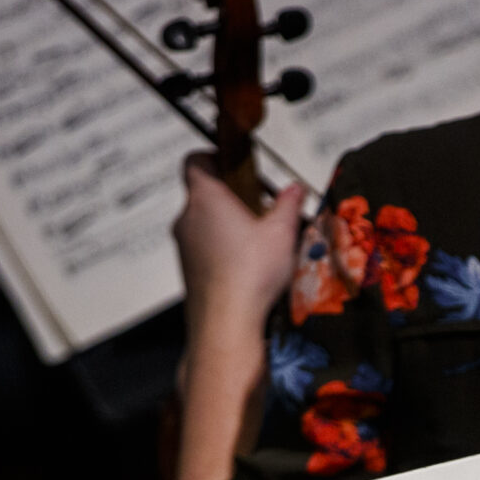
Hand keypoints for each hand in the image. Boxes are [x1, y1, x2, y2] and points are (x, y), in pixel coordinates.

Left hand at [173, 154, 306, 340]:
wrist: (225, 322)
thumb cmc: (251, 273)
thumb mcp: (282, 232)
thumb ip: (288, 204)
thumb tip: (295, 187)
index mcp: (206, 198)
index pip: (196, 160)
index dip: (214, 156)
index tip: (237, 165)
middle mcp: (187, 218)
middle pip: (203, 194)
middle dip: (231, 198)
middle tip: (260, 210)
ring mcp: (184, 246)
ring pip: (203, 224)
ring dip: (227, 227)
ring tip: (259, 243)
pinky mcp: (188, 271)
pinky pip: (204, 250)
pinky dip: (222, 251)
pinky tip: (248, 268)